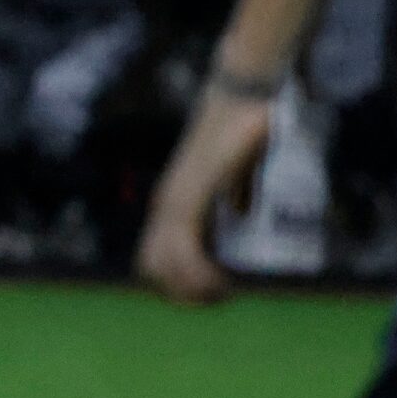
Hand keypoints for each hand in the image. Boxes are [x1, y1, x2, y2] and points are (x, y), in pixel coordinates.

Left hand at [135, 86, 271, 304]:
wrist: (244, 100)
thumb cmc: (244, 132)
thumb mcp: (237, 174)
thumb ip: (236, 192)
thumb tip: (243, 212)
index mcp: (173, 202)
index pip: (155, 257)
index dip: (178, 281)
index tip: (213, 289)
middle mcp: (165, 204)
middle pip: (152, 268)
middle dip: (184, 293)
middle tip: (219, 296)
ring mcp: (173, 201)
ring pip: (161, 266)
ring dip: (191, 289)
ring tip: (222, 292)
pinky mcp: (188, 197)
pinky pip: (183, 250)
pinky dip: (199, 276)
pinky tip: (222, 282)